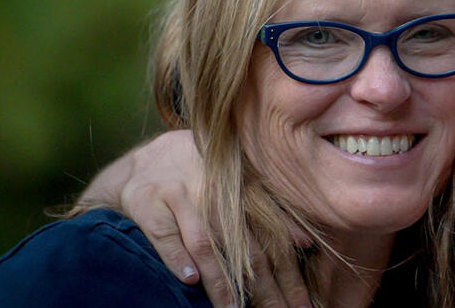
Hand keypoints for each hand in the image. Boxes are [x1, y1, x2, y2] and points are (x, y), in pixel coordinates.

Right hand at [75, 130, 310, 307]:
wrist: (147, 160)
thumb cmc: (202, 179)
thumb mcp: (240, 188)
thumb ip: (273, 213)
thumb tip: (306, 242)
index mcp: (242, 191)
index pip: (272, 239)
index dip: (288, 275)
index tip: (300, 303)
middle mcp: (215, 193)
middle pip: (244, 247)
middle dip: (261, 286)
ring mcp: (180, 196)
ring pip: (204, 242)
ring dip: (218, 278)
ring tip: (231, 307)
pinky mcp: (148, 202)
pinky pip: (165, 233)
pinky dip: (177, 256)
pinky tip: (189, 279)